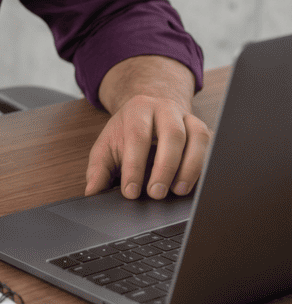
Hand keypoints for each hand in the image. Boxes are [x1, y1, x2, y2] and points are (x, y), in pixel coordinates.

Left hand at [84, 94, 211, 199]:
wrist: (148, 110)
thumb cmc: (126, 132)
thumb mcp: (107, 146)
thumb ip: (98, 169)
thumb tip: (92, 192)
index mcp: (137, 109)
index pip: (138, 136)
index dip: (134, 166)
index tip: (130, 192)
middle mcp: (165, 109)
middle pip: (172, 135)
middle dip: (165, 167)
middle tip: (156, 194)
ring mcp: (187, 117)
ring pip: (197, 138)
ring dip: (190, 168)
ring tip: (178, 191)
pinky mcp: (202, 129)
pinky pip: (209, 145)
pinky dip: (204, 165)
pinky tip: (195, 183)